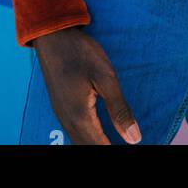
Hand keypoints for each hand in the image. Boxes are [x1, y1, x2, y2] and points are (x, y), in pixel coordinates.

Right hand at [34, 27, 140, 145]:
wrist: (52, 36)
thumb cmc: (80, 53)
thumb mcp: (105, 78)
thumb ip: (119, 110)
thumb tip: (134, 138)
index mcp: (80, 117)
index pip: (100, 148)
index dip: (117, 151)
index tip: (131, 147)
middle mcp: (68, 121)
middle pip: (87, 148)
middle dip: (106, 149)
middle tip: (125, 144)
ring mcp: (62, 115)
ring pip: (79, 142)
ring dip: (96, 145)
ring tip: (112, 142)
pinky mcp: (60, 108)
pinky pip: (74, 133)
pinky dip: (87, 139)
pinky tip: (98, 134)